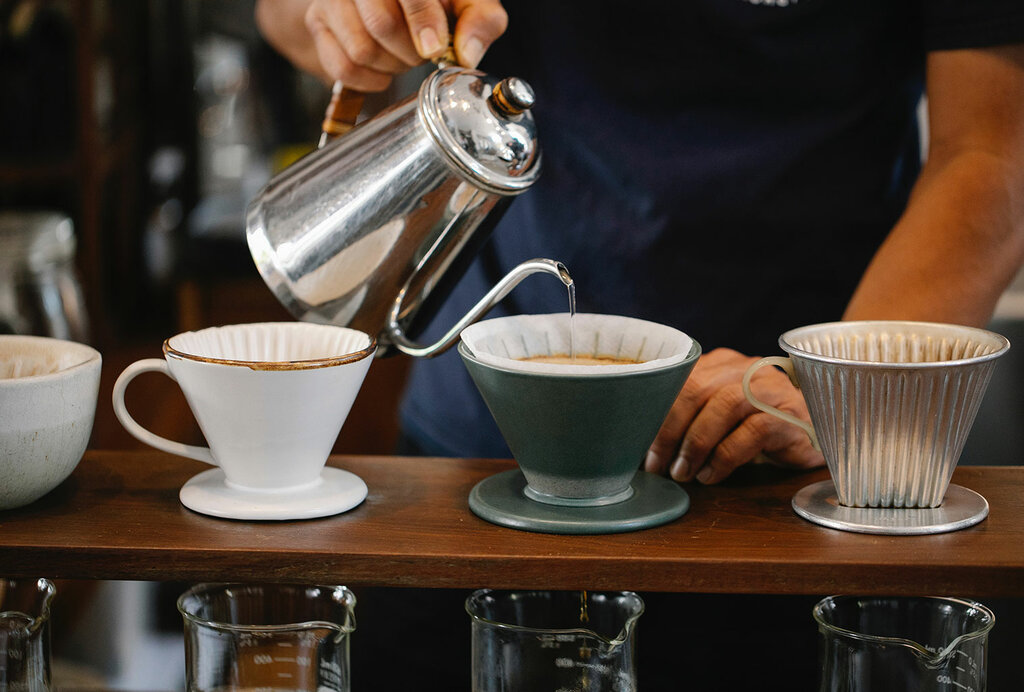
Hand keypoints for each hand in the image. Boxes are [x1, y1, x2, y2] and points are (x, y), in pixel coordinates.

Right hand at [305, 0, 507, 90]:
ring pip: (360, 49)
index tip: (434, 49)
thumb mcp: (469, 2)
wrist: (395, 0)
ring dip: (391, 67)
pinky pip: (341, 67)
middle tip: (423, 52)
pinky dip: (369, 80)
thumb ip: (481, 20)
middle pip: (381, 24)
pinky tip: (384, 69)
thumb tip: (466, 54)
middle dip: (410, 53)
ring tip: (403, 56)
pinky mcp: (318, 22)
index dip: (422, 22)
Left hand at [644, 347, 824, 483]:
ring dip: (696, 444)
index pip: (677, 379)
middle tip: (658, 465)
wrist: (814, 433)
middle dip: (670, 430)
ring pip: (724, 406)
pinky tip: (711, 475)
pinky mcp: (789, 415)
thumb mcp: (714, 418)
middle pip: (697, 389)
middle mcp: (743, 369)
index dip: (655, 412)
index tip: (638, 443)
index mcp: (718, 364)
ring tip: (683, 473)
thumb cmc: (752, 427)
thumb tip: (642, 446)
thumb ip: (686, 419)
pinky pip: (753, 432)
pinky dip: (725, 457)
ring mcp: (769, 389)